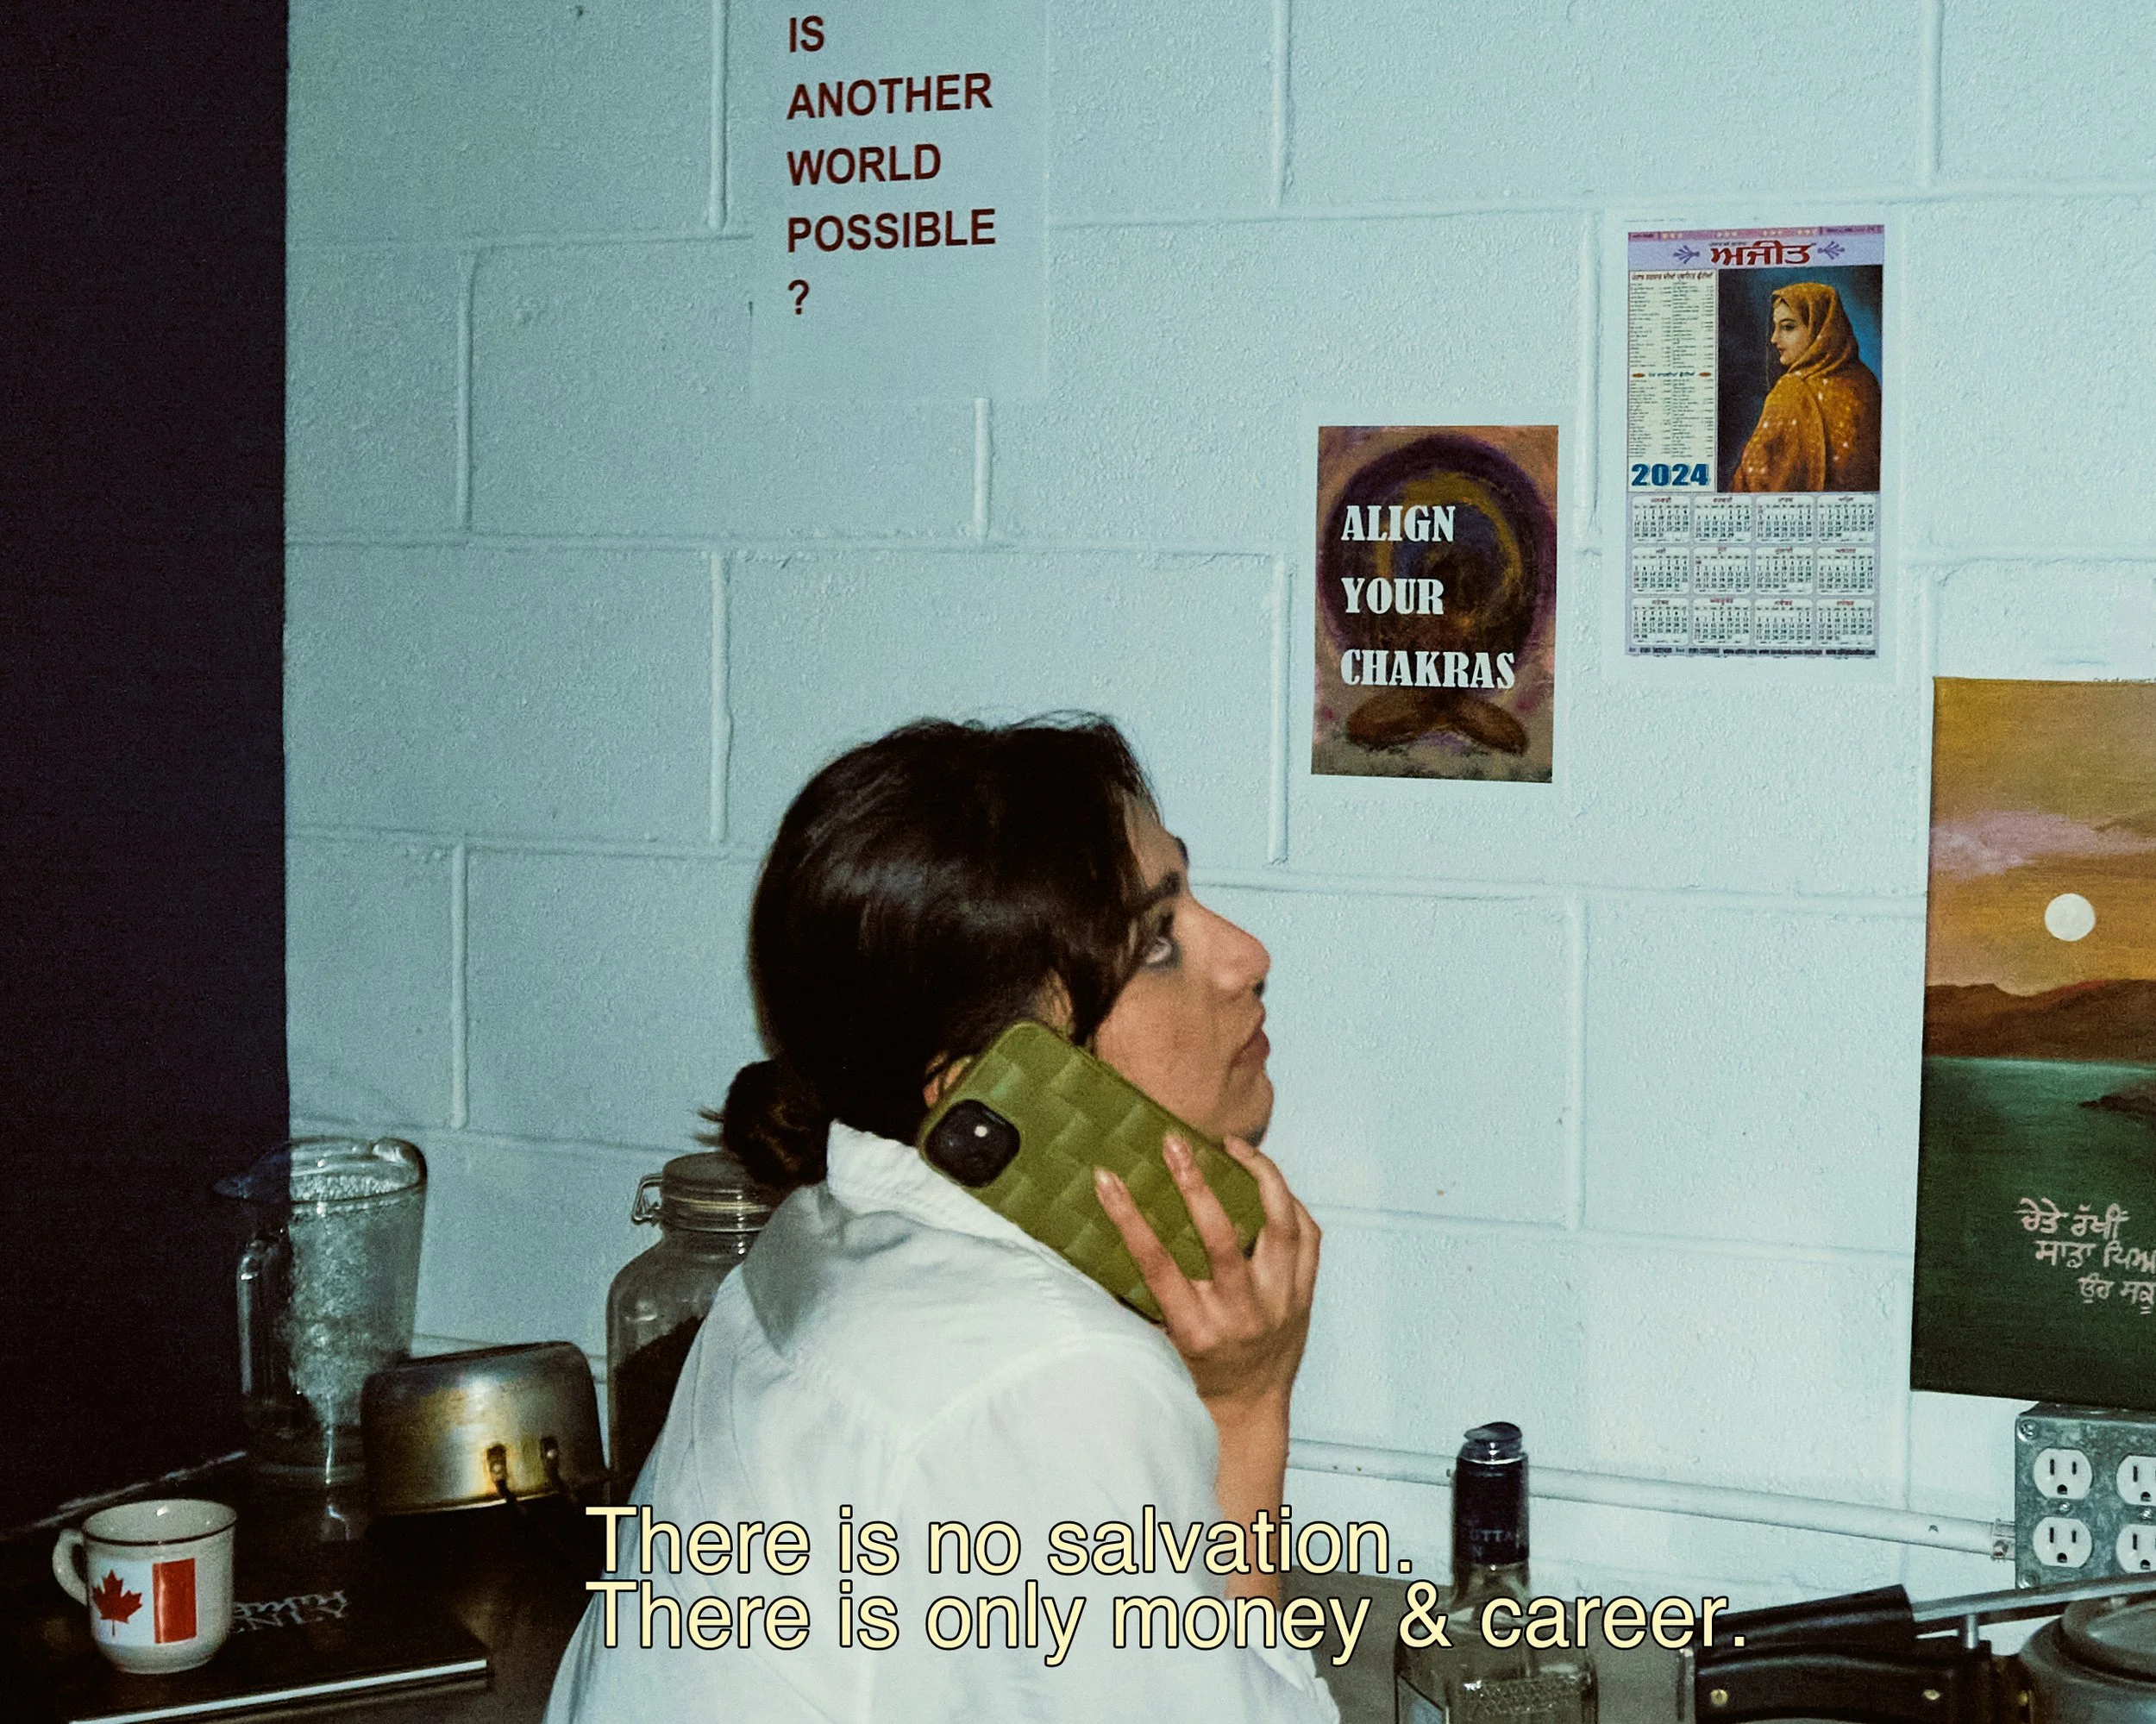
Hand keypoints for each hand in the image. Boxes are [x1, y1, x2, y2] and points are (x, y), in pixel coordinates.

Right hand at [1093, 1135, 1321, 1418]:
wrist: (1250, 1407)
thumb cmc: (1197, 1371)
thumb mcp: (1161, 1343)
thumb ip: (1137, 1299)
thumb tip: (1091, 1247)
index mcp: (1195, 1328)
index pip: (1156, 1265)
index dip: (1128, 1218)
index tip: (1106, 1179)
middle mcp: (1241, 1314)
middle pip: (1221, 1238)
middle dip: (1194, 1184)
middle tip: (1173, 1142)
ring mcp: (1279, 1303)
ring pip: (1280, 1227)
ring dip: (1258, 1177)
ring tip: (1235, 1145)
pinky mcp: (1305, 1295)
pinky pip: (1307, 1236)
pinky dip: (1289, 1203)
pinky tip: (1268, 1182)